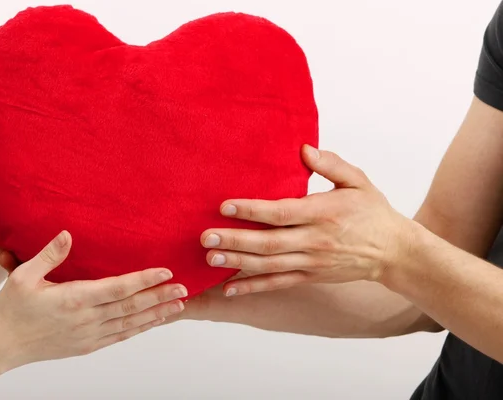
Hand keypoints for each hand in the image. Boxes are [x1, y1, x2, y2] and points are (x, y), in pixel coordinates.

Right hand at [0, 230, 186, 369]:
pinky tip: (154, 322)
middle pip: (131, 307)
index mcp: (73, 299)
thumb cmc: (11, 308)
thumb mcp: (23, 275)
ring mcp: (88, 335)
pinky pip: (120, 337)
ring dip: (156, 314)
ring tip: (179, 305)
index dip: (144, 280)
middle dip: (160, 296)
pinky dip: (140, 329)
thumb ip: (49, 254)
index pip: (117, 288)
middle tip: (184, 288)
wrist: (0, 344)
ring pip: (130, 324)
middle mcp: (86, 319)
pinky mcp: (87, 346)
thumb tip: (68, 233)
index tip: (165, 272)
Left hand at [199, 145, 414, 295]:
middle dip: (234, 240)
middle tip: (205, 237)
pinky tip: (229, 289)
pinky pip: (278, 283)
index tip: (225, 206)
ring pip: (268, 265)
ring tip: (210, 259)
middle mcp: (314, 241)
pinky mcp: (310, 277)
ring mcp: (311, 262)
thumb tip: (304, 149)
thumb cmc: (373, 212)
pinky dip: (253, 287)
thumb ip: (331, 164)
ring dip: (237, 263)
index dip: (251, 211)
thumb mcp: (358, 181)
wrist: (394, 252)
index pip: (281, 212)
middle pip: (268, 242)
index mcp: (323, 213)